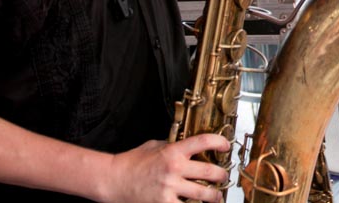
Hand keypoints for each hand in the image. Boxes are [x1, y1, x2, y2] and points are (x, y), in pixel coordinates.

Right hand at [100, 134, 230, 202]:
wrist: (113, 180)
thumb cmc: (132, 162)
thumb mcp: (154, 146)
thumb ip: (173, 146)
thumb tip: (189, 147)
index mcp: (173, 151)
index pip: (203, 141)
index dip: (220, 142)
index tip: (226, 146)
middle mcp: (174, 169)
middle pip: (210, 171)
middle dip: (222, 175)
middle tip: (224, 177)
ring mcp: (169, 188)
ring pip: (203, 194)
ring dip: (214, 196)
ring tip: (217, 197)